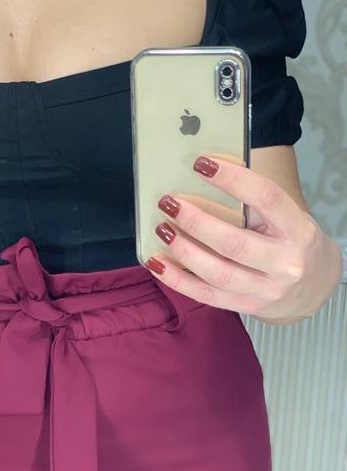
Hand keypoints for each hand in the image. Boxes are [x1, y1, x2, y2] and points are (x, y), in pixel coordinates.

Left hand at [145, 155, 343, 324]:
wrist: (312, 286)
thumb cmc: (290, 241)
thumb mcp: (286, 218)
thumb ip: (254, 204)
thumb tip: (204, 176)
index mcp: (298, 230)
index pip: (266, 198)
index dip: (233, 179)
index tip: (202, 164)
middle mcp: (285, 264)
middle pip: (235, 243)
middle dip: (197, 222)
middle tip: (169, 203)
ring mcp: (266, 290)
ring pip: (217, 273)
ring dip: (183, 250)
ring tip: (162, 229)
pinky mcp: (245, 306)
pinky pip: (205, 295)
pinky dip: (177, 279)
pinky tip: (157, 263)